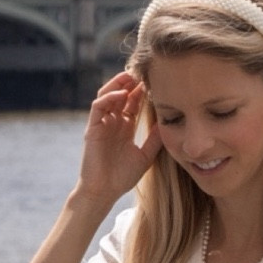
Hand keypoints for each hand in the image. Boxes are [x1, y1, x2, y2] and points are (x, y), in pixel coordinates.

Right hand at [77, 72, 160, 207]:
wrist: (104, 192)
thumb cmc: (123, 177)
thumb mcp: (146, 155)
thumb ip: (155, 139)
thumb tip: (169, 122)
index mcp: (125, 127)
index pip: (134, 103)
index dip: (143, 91)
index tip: (157, 81)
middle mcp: (113, 122)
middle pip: (122, 94)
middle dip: (133, 82)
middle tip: (146, 71)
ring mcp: (102, 124)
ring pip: (108, 95)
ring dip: (119, 83)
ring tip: (132, 75)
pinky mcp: (92, 128)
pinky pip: (98, 106)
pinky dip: (109, 97)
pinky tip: (122, 93)